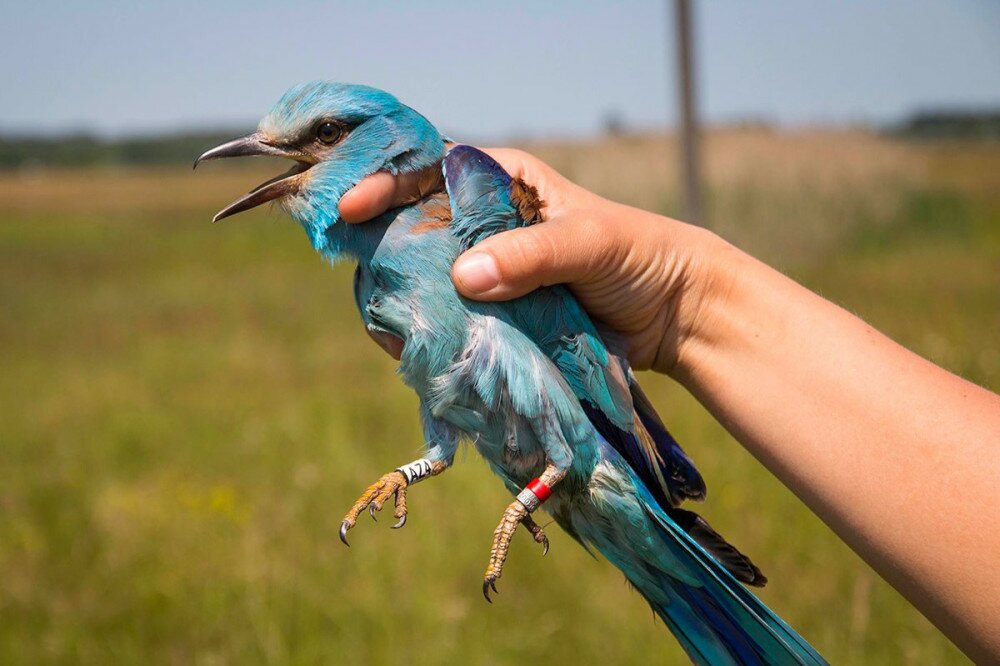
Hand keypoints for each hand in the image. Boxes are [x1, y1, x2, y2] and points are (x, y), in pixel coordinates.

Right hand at [339, 147, 730, 374]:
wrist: (674, 314)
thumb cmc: (639, 255)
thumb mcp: (589, 243)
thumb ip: (530, 254)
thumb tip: (463, 277)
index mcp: (502, 182)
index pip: (428, 169)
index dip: (384, 183)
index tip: (352, 209)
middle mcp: (484, 222)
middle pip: (413, 226)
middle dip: (384, 248)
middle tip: (366, 277)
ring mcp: (486, 271)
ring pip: (423, 278)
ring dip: (403, 297)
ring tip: (393, 322)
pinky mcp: (493, 313)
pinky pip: (447, 318)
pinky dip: (429, 331)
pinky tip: (418, 346)